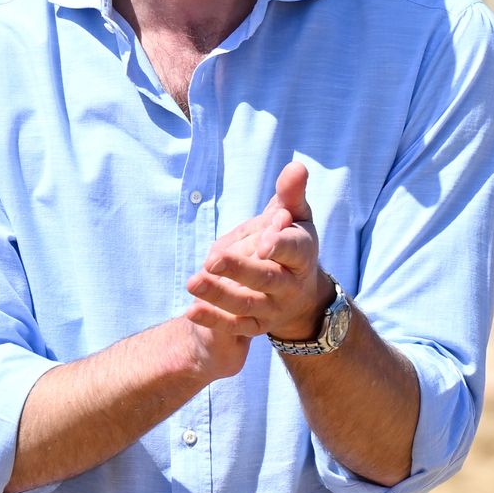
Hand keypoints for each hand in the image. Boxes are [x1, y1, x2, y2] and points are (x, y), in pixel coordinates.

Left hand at [185, 162, 333, 343]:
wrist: (301, 295)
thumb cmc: (291, 243)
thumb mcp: (297, 217)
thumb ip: (291, 194)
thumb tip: (296, 166)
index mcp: (302, 256)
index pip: (293, 250)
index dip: (278, 245)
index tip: (262, 242)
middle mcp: (290, 285)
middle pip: (267, 279)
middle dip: (241, 269)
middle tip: (213, 260)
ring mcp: (273, 308)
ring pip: (247, 304)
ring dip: (219, 295)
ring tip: (192, 282)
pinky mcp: (256, 325)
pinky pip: (235, 325)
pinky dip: (214, 319)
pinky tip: (191, 310)